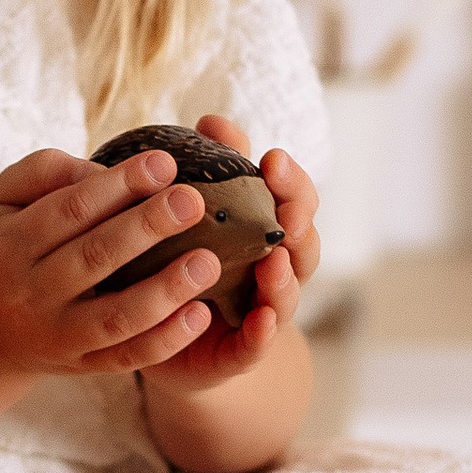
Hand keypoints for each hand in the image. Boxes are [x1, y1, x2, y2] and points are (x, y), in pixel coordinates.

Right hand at [0, 146, 229, 380]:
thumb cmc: (8, 244)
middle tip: (193, 201)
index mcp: (8, 246)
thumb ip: (46, 172)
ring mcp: (56, 336)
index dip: (118, 185)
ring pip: (116, 316)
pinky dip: (167, 339)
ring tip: (209, 261)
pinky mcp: (82, 365)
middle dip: (148, 227)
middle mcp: (29, 294)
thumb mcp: (4, 199)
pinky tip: (200, 314)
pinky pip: (129, 357)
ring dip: (166, 289)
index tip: (164, 162)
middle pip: (95, 257)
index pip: (69, 210)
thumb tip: (108, 173)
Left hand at [139, 117, 322, 397]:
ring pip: (287, 293)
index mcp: (266, 233)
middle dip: (299, 222)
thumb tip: (212, 120)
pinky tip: (260, 319)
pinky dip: (263, 331)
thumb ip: (211, 172)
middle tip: (287, 209)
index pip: (294, 200)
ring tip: (274, 261)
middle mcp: (275, 271)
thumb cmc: (184, 267)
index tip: (273, 159)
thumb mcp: (195, 219)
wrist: (168, 344)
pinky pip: (258, 343)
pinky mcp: (241, 352)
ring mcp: (263, 312)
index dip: (291, 181)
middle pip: (303, 243)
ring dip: (285, 277)